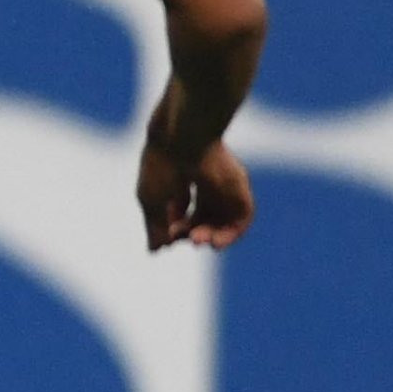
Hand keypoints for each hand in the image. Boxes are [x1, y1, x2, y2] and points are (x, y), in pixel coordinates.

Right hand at [136, 100, 254, 250]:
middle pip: (203, 220)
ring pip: (223, 222)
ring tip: (201, 241)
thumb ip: (154, 226)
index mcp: (181, 183)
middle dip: (194, 234)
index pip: (182, 215)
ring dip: (213, 237)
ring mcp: (223, 188)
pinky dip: (231, 234)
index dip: (175, 230)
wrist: (182, 140)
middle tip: (186, 240)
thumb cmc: (161, 167)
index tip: (167, 237)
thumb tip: (155, 251)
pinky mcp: (239, 190)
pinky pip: (242, 219)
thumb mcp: (151, 201)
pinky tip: (217, 241)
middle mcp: (204, 186)